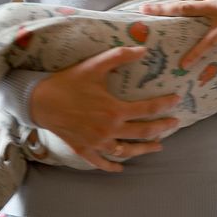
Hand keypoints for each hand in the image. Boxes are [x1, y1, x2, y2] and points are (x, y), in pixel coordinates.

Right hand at [30, 47, 180, 171]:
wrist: (39, 100)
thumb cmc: (68, 82)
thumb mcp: (94, 65)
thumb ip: (120, 56)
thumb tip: (144, 49)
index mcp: (114, 110)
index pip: (148, 109)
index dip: (165, 105)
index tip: (177, 100)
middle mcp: (109, 130)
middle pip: (143, 132)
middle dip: (162, 128)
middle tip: (174, 124)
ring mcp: (97, 143)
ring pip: (127, 151)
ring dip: (144, 149)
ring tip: (158, 147)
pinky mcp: (84, 150)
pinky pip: (101, 162)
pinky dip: (112, 166)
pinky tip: (121, 167)